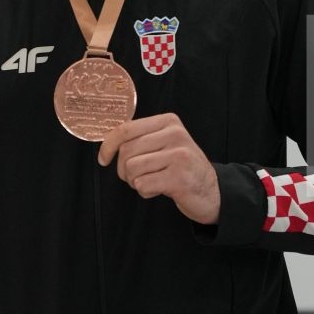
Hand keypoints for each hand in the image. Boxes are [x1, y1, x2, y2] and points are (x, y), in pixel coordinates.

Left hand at [98, 113, 219, 224]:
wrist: (210, 190)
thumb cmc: (180, 167)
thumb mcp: (164, 143)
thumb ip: (141, 138)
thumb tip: (107, 143)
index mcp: (168, 121)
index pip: (126, 129)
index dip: (108, 145)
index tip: (103, 159)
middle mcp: (175, 135)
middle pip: (126, 151)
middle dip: (123, 169)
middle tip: (135, 176)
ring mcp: (179, 156)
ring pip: (132, 169)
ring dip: (135, 181)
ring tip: (151, 181)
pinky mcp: (179, 178)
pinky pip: (142, 184)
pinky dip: (145, 191)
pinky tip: (159, 189)